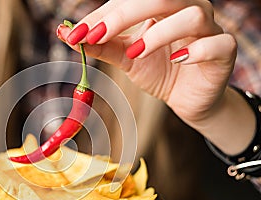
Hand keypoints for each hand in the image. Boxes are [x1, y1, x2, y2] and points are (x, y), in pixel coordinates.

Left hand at [57, 0, 236, 125]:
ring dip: (159, 33)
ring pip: (192, 15)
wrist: (186, 98)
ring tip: (136, 53)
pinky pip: (218, 43)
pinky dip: (196, 50)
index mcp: (163, 6)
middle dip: (124, 14)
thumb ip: (102, 45)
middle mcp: (187, 9)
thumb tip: (67, 34)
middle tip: (97, 35)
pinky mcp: (224, 52)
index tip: (78, 32)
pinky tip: (177, 60)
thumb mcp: (126, 57)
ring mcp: (210, 29)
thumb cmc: (159, 70)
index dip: (104, 13)